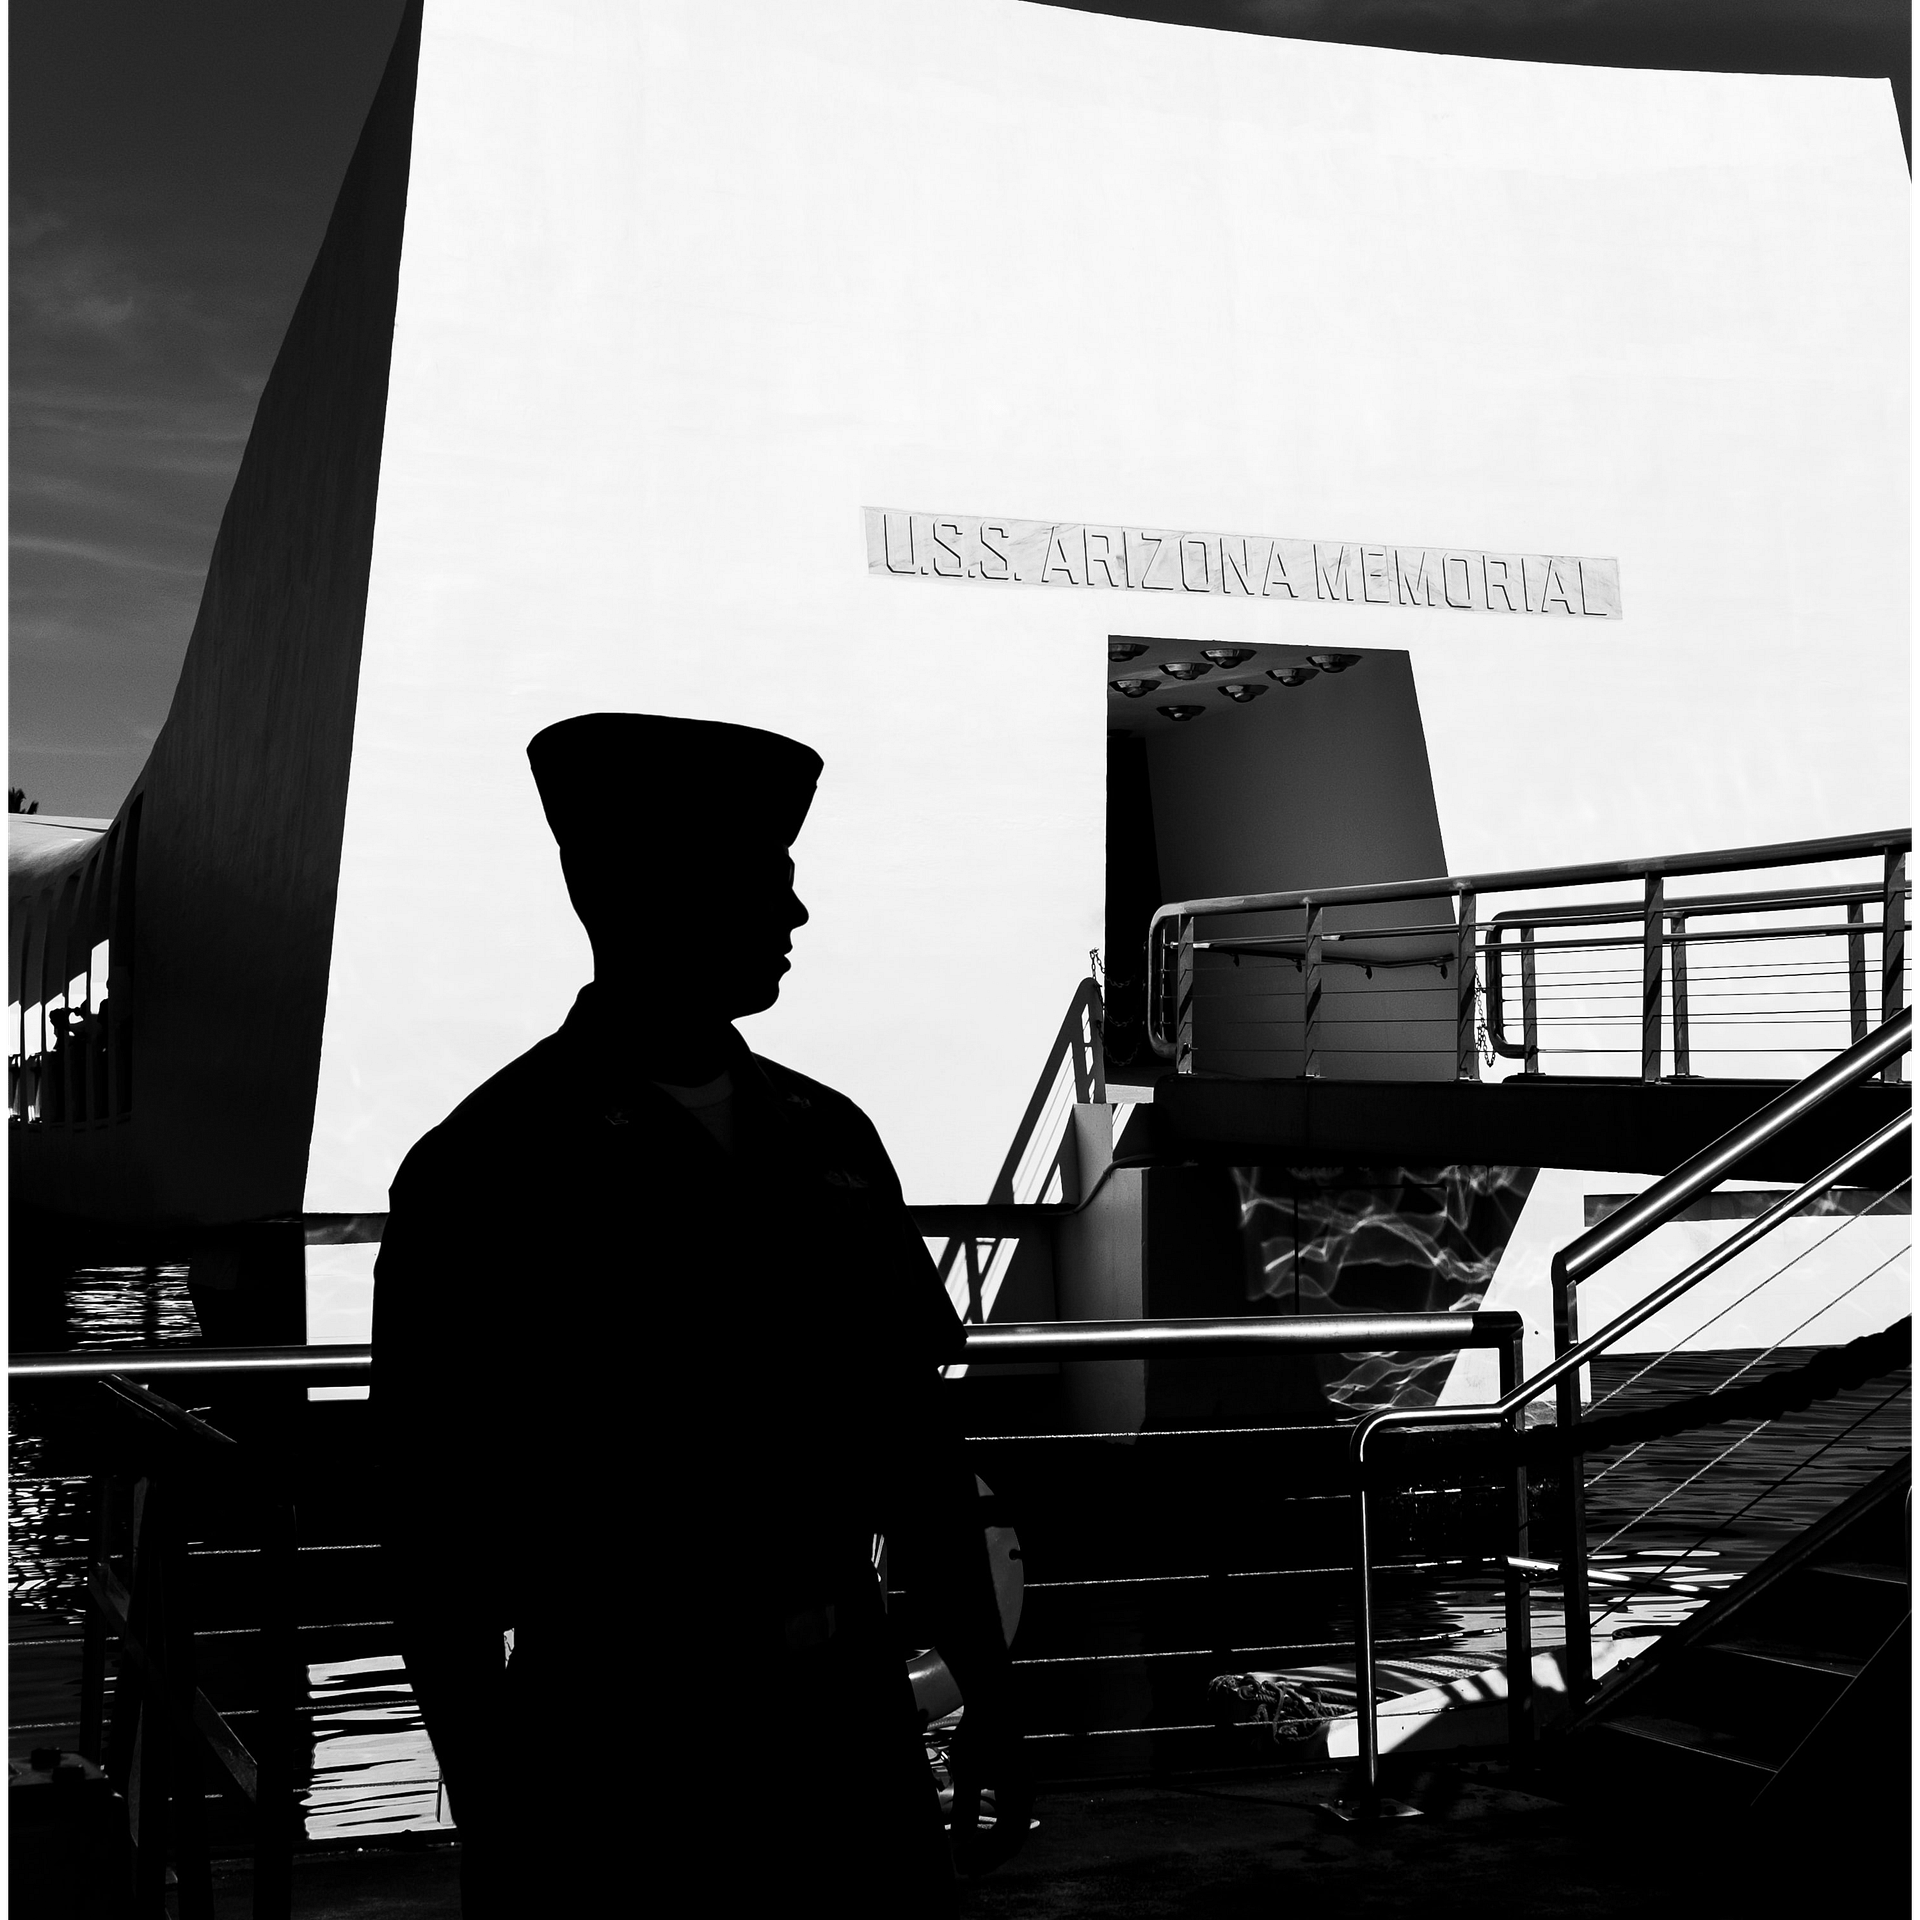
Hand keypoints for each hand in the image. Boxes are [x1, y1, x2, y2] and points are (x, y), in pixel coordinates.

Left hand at [946, 1694, 1034, 1874]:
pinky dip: (994, 1829)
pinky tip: (976, 1829)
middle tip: (962, 1866)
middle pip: (1013, 1839)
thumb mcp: (967, 1769)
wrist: (992, 1701)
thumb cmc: (980, 1733)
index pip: (1008, 1840)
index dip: (986, 1857)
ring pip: (1012, 1828)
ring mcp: (1022, 1787)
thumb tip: (962, 1837)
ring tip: (966, 1853)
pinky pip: (1009, 1815)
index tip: (961, 1863)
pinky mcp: (1014, 1779)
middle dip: (989, 1857)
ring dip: (991, 1845)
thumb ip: (966, 1805)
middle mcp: (1025, 1794)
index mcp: (1018, 1794)